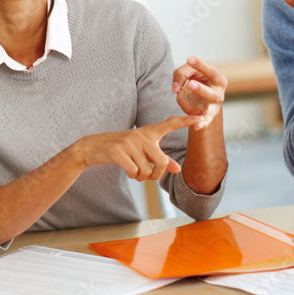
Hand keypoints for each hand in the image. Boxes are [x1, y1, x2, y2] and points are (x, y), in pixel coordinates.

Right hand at [76, 116, 198, 180]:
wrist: (92, 147)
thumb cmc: (122, 150)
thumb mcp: (142, 152)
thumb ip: (160, 159)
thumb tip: (177, 169)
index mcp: (149, 132)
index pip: (170, 124)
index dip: (186, 121)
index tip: (201, 117)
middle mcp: (141, 135)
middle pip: (161, 162)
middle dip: (156, 175)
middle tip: (149, 177)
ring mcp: (129, 142)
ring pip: (146, 170)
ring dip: (142, 177)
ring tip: (135, 172)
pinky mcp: (118, 151)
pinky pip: (134, 172)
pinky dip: (132, 176)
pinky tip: (127, 170)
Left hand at [172, 56, 225, 130]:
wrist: (204, 96)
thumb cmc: (198, 79)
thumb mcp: (191, 72)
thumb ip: (181, 74)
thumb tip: (174, 89)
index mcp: (219, 79)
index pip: (211, 72)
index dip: (201, 65)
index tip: (189, 58)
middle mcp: (219, 94)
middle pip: (211, 94)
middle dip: (200, 89)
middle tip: (190, 84)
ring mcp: (214, 107)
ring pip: (208, 109)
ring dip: (197, 108)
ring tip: (185, 96)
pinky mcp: (207, 117)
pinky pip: (204, 121)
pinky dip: (202, 124)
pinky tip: (197, 126)